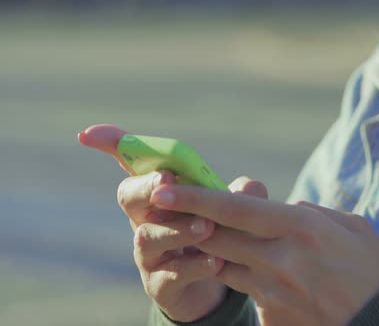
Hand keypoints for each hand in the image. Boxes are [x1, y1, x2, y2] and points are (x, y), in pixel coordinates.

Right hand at [78, 124, 268, 321]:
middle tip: (167, 181)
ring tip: (206, 227)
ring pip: (148, 236)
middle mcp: (145, 219)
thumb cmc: (217, 234)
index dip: (112, 144)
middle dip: (147, 186)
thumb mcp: (233, 210)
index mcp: (160, 192)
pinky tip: (216, 262)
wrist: (214, 285)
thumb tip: (250, 187)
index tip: (89, 133)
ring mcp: (149, 253)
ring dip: (177, 228)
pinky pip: (170, 275)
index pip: (132, 163)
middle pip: (130, 196)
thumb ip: (242, 196)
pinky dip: (193, 266)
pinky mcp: (160, 284)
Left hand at [149, 183, 378, 325]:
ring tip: (202, 237)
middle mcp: (279, 258)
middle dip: (187, 221)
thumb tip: (286, 206)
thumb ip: (312, 212)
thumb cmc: (373, 272)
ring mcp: (272, 290)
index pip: (234, 208)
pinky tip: (256, 274)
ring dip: (209, 249)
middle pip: (215, 236)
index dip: (194, 197)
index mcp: (300, 227)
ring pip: (223, 263)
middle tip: (164, 208)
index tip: (163, 188)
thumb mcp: (352, 227)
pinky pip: (245, 289)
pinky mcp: (270, 314)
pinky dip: (242, 276)